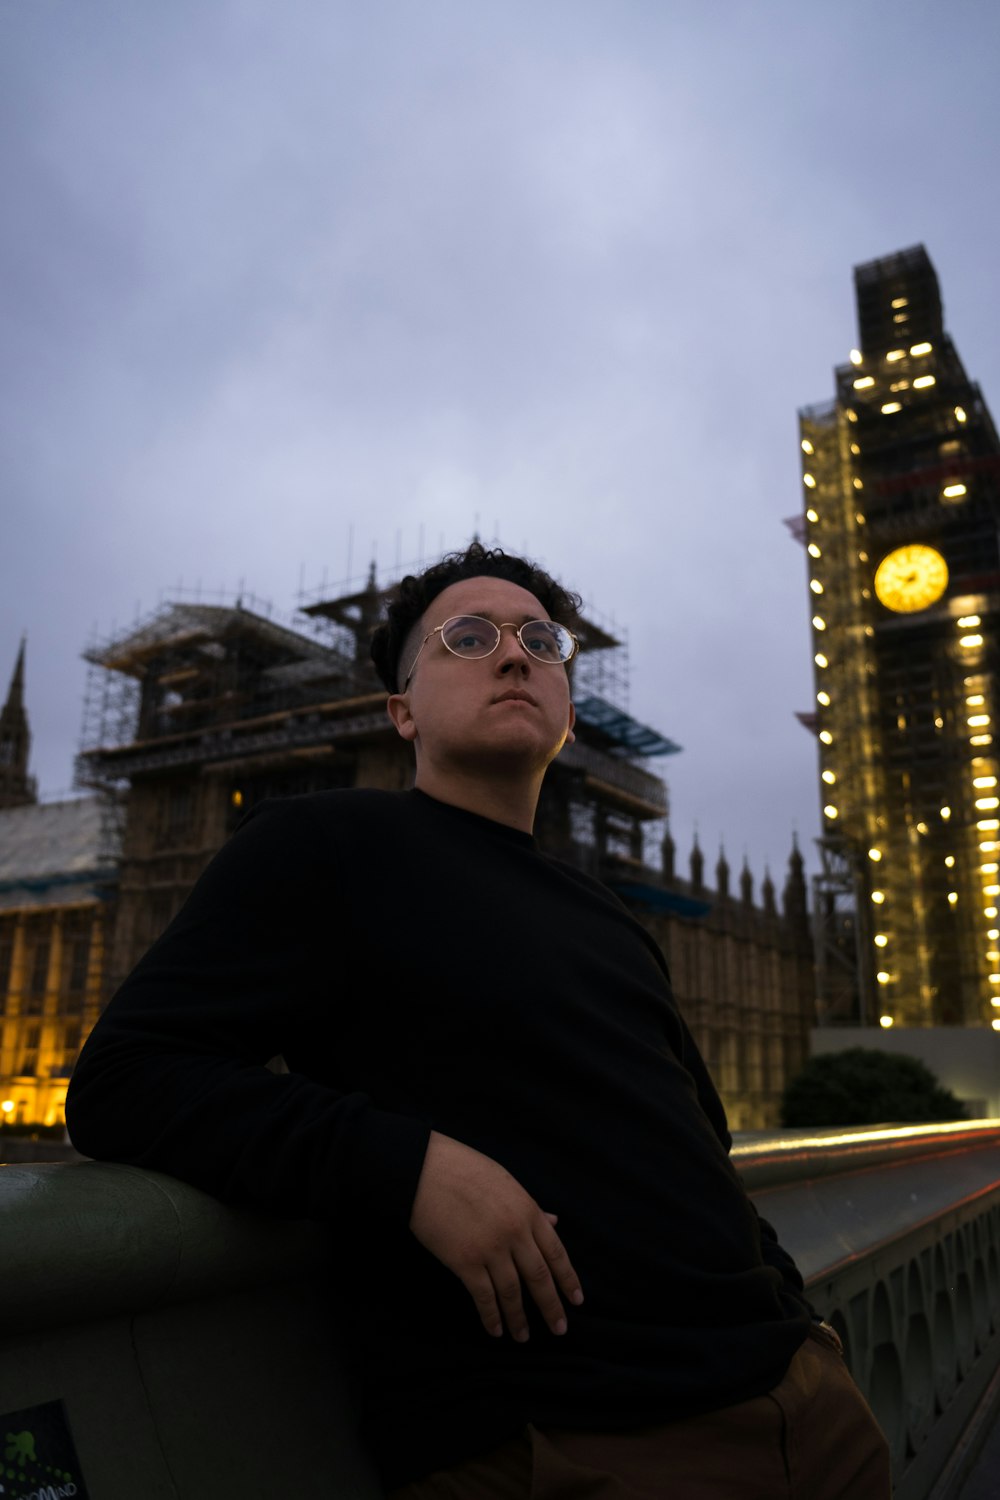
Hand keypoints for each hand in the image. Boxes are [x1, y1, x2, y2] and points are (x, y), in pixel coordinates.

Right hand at [409, 1131, 583, 1341]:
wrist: (427, 1171)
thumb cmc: (464, 1170)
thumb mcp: (505, 1183)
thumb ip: (530, 1207)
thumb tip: (554, 1222)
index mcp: (527, 1211)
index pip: (556, 1252)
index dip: (568, 1279)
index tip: (576, 1300)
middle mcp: (515, 1233)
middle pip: (539, 1277)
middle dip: (551, 1306)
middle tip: (559, 1329)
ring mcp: (491, 1248)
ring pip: (512, 1292)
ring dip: (519, 1318)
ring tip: (523, 1336)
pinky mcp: (465, 1261)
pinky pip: (484, 1296)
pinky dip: (491, 1316)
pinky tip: (496, 1329)